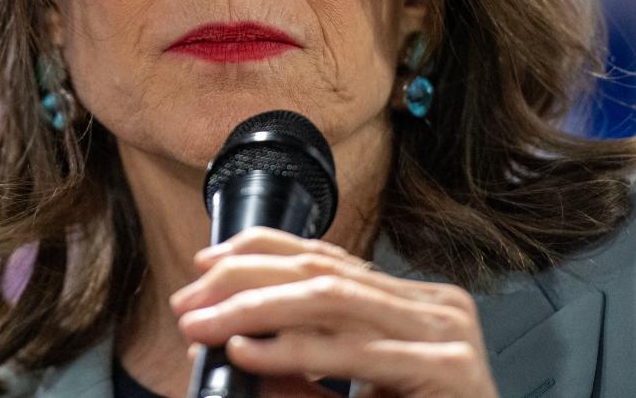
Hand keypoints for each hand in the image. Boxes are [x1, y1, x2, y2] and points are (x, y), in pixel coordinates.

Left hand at [170, 226, 498, 397]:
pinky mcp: (447, 367)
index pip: (327, 257)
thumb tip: (229, 344)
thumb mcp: (350, 392)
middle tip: (189, 301)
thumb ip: (299, 371)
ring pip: (332, 300)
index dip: (261, 251)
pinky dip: (291, 351)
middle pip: (322, 272)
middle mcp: (433, 305)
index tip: (204, 261)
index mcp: (412, 303)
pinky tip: (247, 353)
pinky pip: (353, 353)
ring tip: (205, 325)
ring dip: (254, 310)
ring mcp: (445, 331)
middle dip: (244, 280)